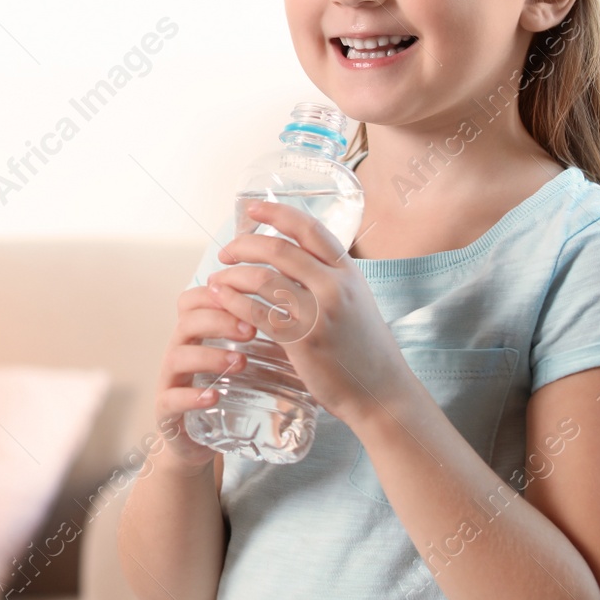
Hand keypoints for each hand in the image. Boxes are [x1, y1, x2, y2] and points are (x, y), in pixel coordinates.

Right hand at [150, 279, 260, 474]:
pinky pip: (171, 399)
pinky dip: (192, 396)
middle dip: (219, 321)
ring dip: (210, 356)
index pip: (192, 301)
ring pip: (177, 356)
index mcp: (194, 335)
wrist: (196, 441)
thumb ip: (262, 342)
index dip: (215, 295)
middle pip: (186, 321)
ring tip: (239, 362)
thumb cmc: (224, 394)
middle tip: (252, 331)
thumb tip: (306, 319)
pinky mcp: (166, 412)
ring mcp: (169, 381)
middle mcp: (178, 351)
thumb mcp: (240, 362)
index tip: (248, 298)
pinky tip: (214, 397)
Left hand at [205, 200, 408, 427]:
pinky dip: (234, 302)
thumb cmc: (366, 350)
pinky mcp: (302, 339)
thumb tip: (296, 259)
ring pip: (262, 278)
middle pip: (277, 249)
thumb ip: (329, 278)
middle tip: (226, 252)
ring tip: (218, 280)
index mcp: (348, 271)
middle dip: (243, 245)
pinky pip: (258, 312)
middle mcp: (335, 285)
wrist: (381, 392)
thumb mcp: (356, 301)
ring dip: (232, 276)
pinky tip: (222, 300)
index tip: (252, 208)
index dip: (277, 213)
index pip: (309, 228)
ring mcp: (319, 312)